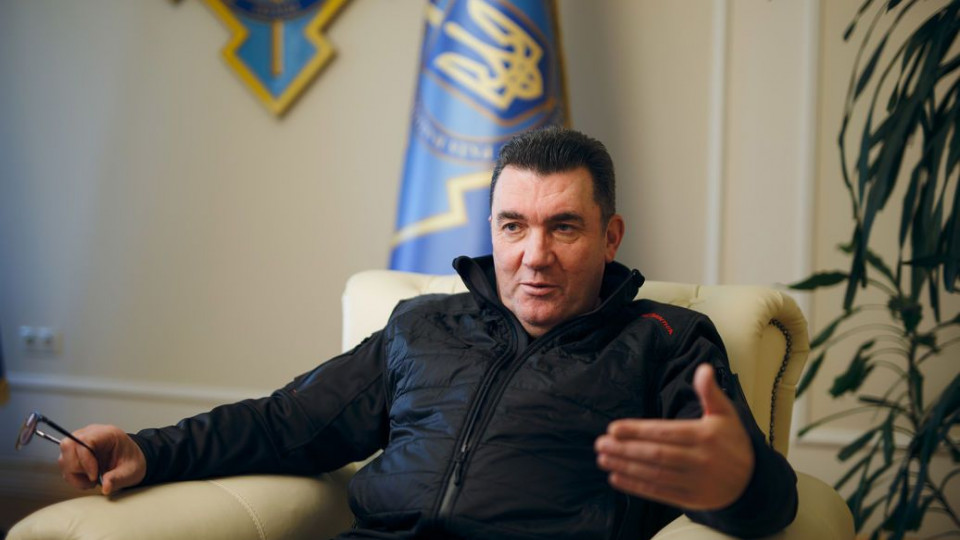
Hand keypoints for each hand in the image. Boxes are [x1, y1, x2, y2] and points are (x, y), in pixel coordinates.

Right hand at [58, 424, 146, 494]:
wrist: (132, 461)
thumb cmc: (132, 461)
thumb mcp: (131, 471)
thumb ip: (117, 478)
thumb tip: (106, 487)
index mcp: (107, 434)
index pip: (85, 440)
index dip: (85, 460)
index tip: (94, 476)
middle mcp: (90, 435)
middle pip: (68, 445)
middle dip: (76, 467)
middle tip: (92, 478)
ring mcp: (81, 443)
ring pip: (63, 457)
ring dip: (74, 475)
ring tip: (91, 481)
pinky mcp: (75, 453)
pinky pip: (65, 465)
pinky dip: (72, 477)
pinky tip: (86, 480)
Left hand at [595, 363, 753, 509]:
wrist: (752, 482)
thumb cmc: (732, 441)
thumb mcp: (725, 413)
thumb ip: (710, 392)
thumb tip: (703, 368)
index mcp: (704, 436)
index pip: (664, 433)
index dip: (637, 431)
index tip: (614, 428)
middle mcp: (698, 460)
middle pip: (655, 455)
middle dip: (625, 449)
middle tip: (600, 444)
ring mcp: (693, 482)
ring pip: (654, 475)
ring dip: (625, 467)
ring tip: (603, 459)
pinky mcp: (689, 499)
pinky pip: (659, 493)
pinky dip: (636, 487)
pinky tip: (616, 477)